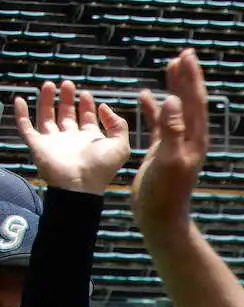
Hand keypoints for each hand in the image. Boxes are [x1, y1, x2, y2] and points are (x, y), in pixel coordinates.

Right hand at [12, 80, 129, 194]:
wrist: (79, 184)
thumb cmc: (101, 168)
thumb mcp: (120, 146)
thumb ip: (118, 125)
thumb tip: (104, 107)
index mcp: (90, 140)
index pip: (86, 118)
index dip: (86, 106)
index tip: (86, 94)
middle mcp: (71, 140)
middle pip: (66, 114)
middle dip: (67, 99)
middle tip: (68, 84)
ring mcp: (53, 142)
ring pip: (47, 116)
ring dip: (46, 100)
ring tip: (49, 84)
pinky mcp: (38, 145)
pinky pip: (26, 127)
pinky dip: (21, 114)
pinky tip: (20, 99)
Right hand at [131, 49, 208, 228]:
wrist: (161, 217)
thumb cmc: (166, 193)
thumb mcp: (168, 160)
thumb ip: (172, 130)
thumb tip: (175, 100)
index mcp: (194, 139)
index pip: (196, 101)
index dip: (192, 77)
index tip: (187, 55)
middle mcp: (189, 139)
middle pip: (190, 101)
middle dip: (186, 77)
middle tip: (184, 54)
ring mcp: (176, 144)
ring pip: (176, 109)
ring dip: (173, 88)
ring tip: (170, 67)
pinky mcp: (163, 151)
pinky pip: (159, 123)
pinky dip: (154, 108)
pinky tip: (146, 96)